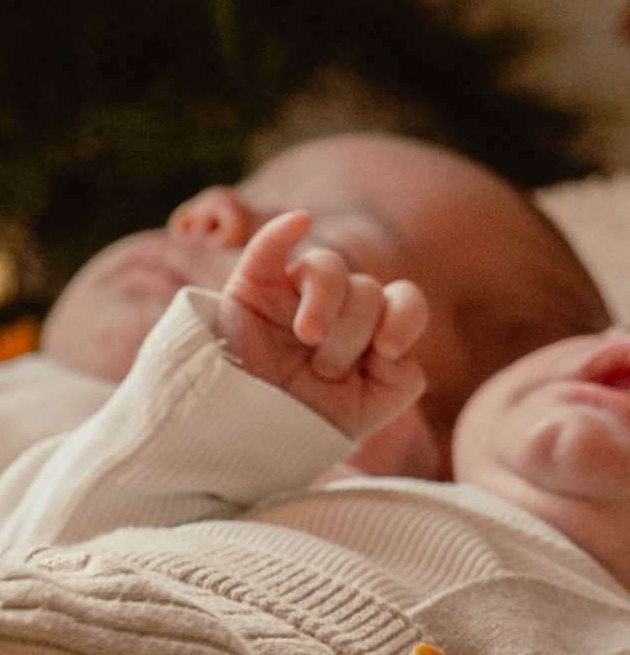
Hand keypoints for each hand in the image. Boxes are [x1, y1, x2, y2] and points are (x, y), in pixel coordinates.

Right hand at [208, 207, 426, 442]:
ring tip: (308, 340)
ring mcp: (292, 294)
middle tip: (324, 371)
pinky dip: (282, 232)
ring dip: (326, 304)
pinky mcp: (251, 288)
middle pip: (366, 288)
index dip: (405, 317)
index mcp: (367, 330)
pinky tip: (300, 221)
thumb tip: (389, 336)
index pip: (404, 300)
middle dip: (352, 333)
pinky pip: (267, 248)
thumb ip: (401, 375)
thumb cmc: (310, 422)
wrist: (249, 433)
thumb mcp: (372, 408)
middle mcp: (335, 306)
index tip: (387, 350)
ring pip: (326, 267)